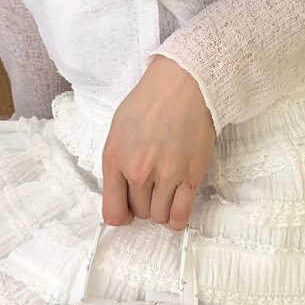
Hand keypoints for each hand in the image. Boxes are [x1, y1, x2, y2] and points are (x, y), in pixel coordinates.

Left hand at [101, 56, 215, 231]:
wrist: (183, 84)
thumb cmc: (150, 101)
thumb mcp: (118, 130)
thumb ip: (116, 163)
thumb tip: (121, 192)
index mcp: (115, 159)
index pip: (113, 212)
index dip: (120, 214)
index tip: (126, 210)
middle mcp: (139, 172)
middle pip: (139, 212)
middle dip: (142, 205)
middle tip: (150, 189)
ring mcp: (167, 176)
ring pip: (159, 216)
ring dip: (160, 210)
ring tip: (164, 194)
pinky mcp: (191, 176)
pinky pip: (181, 214)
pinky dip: (176, 219)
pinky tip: (175, 211)